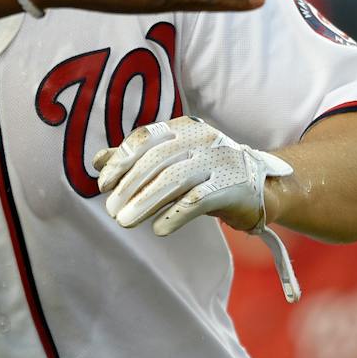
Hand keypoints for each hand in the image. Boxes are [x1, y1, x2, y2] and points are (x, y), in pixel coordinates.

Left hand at [93, 116, 293, 234]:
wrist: (259, 187)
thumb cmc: (205, 173)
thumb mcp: (170, 160)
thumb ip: (135, 157)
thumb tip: (97, 160)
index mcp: (182, 127)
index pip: (144, 138)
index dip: (121, 160)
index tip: (103, 184)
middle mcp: (201, 138)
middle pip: (156, 161)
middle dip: (129, 187)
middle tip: (111, 210)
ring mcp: (219, 159)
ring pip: (173, 180)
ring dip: (144, 202)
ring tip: (124, 221)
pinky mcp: (232, 186)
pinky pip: (198, 200)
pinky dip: (174, 214)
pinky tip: (158, 229)